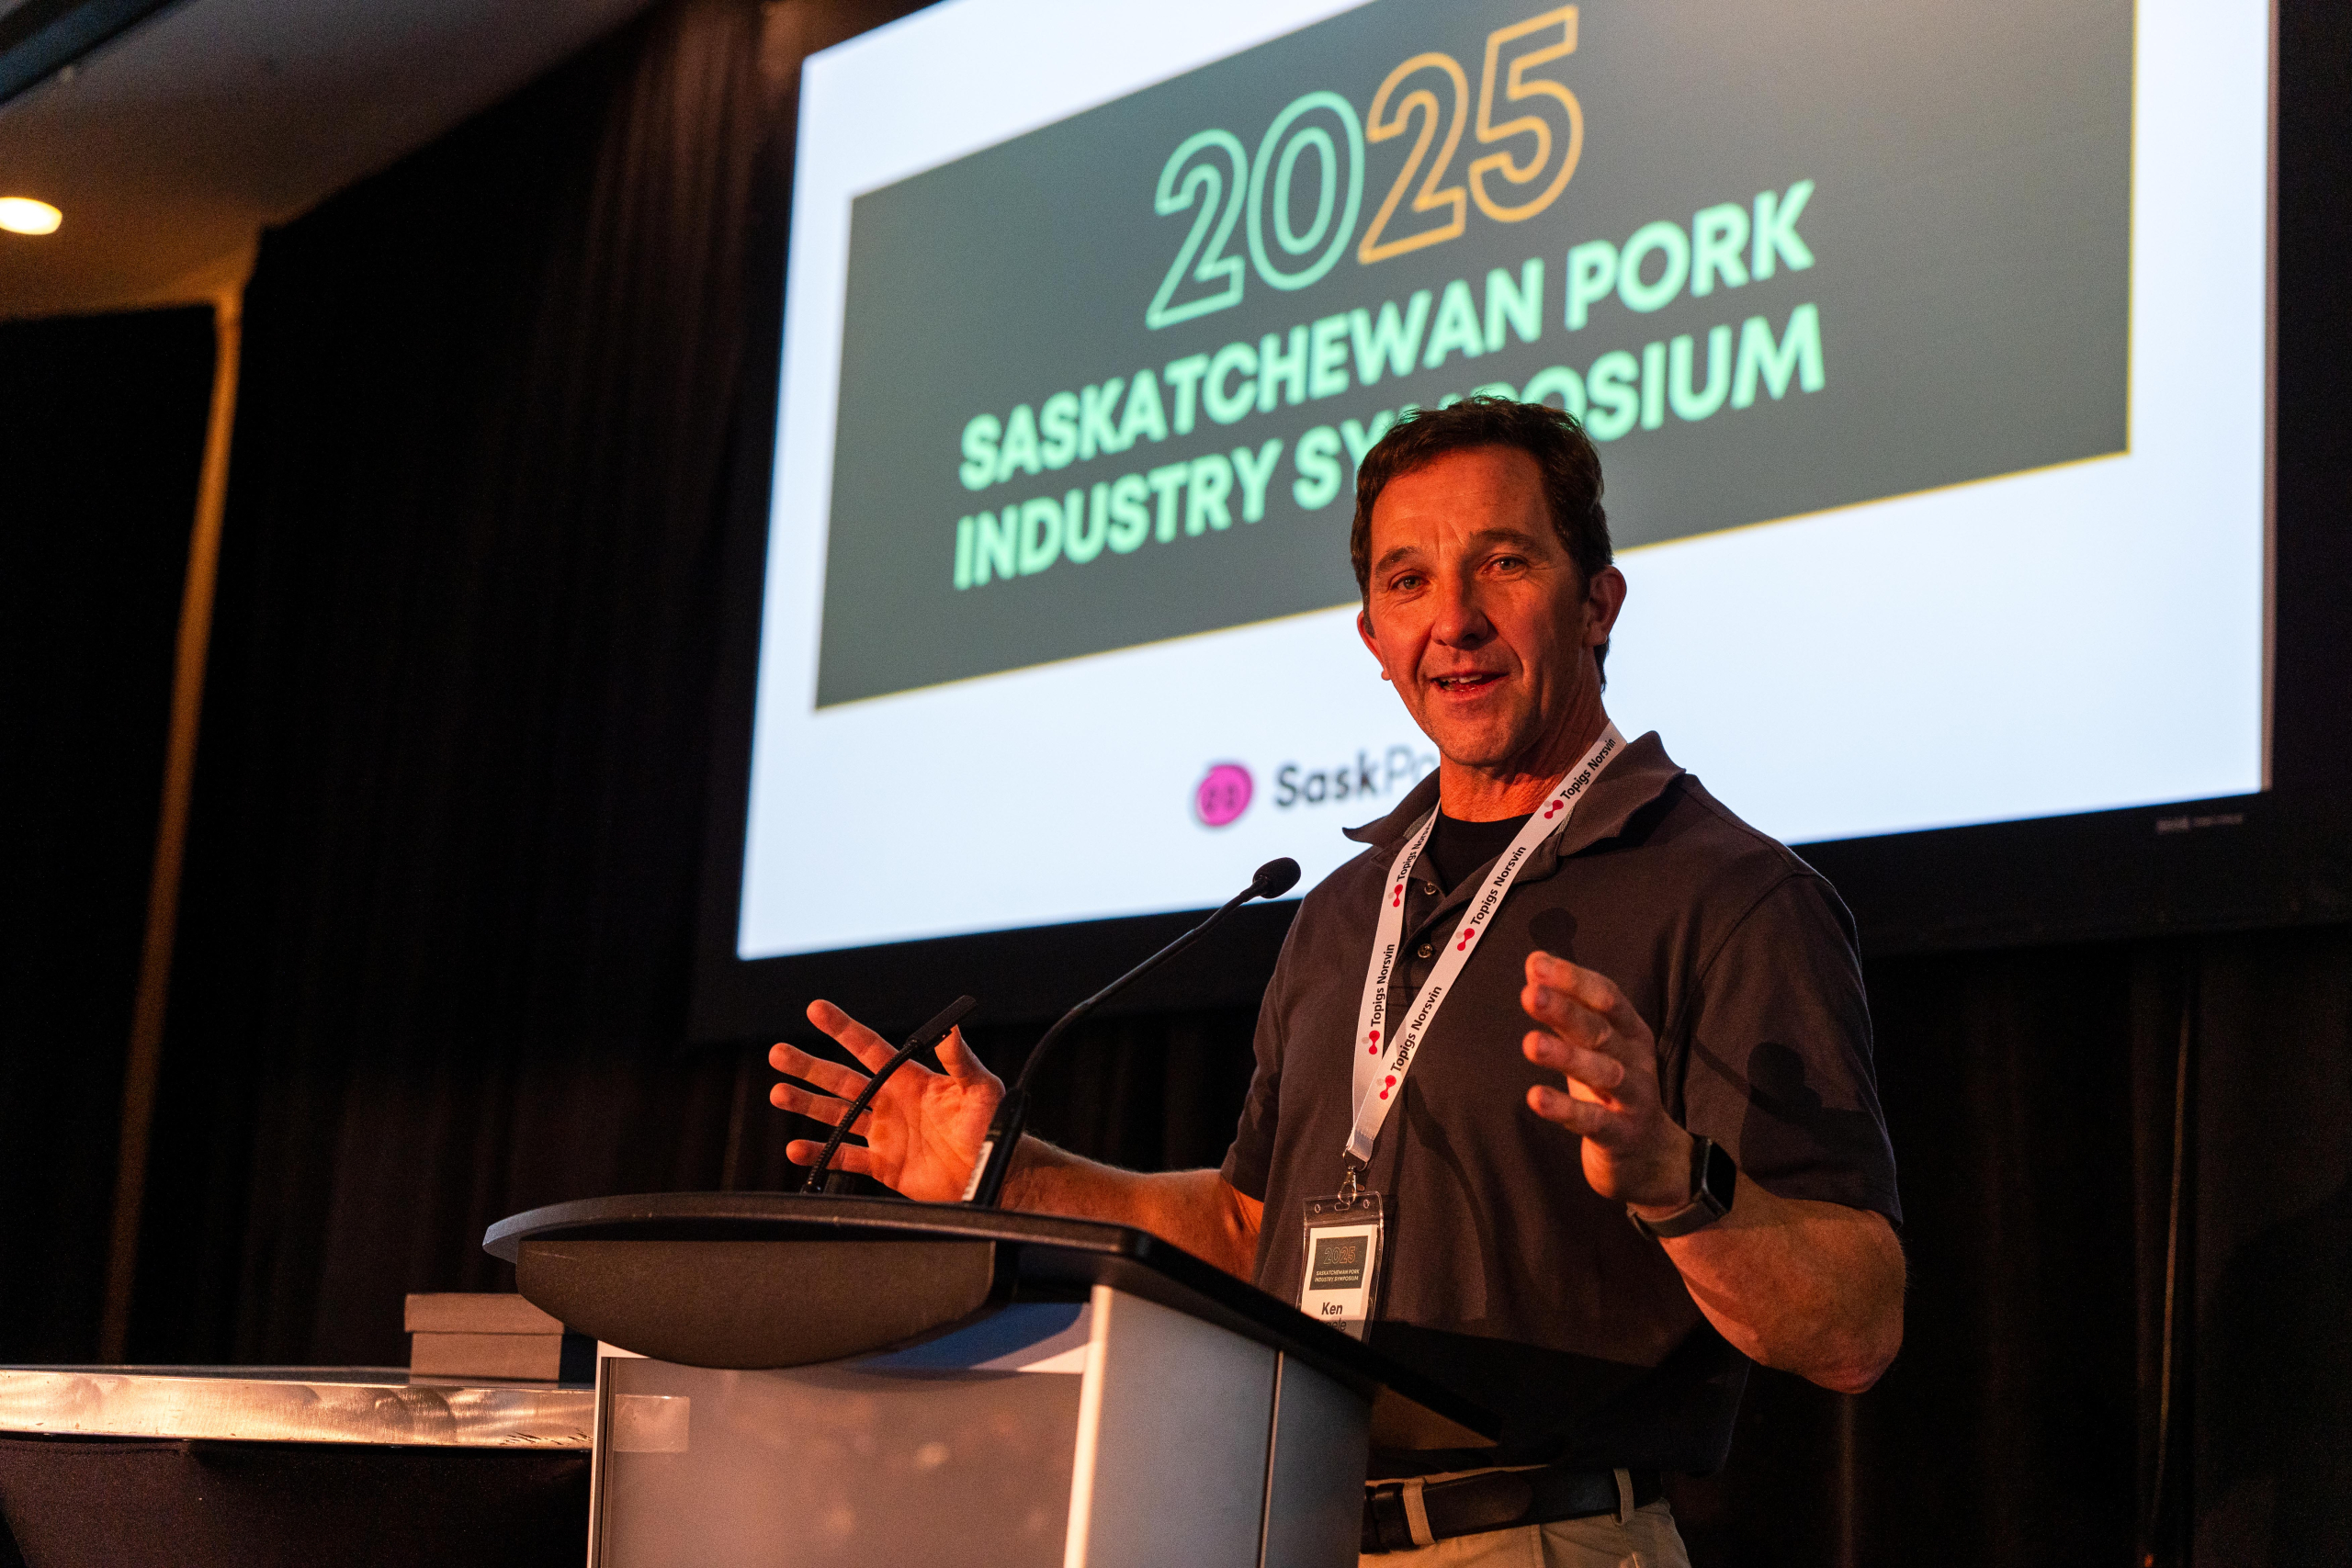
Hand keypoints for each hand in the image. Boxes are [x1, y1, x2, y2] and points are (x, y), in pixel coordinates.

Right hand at [768, 1000, 1004, 1201]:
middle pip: (841, 1079)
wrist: (994, 1172)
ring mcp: (884, 1133)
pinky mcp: (884, 1164)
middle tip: (779, 1053)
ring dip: (807, 1104)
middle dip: (809, 1067)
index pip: (869, 1048)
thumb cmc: (992, 1125)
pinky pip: (844, 1157)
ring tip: (778, 1092)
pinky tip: (796, 1147)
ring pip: (836, 1115)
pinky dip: (820, 1154)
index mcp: (909, 1080)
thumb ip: (960, 1060)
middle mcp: (891, 1102)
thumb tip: (950, 1030)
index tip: (816, 1010)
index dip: (842, 1029)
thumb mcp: (980, 1087)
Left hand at [1519, 951, 1693, 1212]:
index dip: (1573, 980)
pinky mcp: (1621, 1136)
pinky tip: (1535, 1097)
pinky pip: (1592, 1122)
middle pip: (1602, 1030)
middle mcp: (1636, 1061)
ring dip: (1566, 1057)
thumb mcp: (1594, 1046)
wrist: (1651, 1159)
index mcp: (1631, 1032)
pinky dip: (1565, 1109)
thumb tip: (1535, 962)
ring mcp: (1633, 1099)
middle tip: (1531, 994)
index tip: (1537, 965)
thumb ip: (1567, 1007)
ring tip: (1530, 1043)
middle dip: (1566, 1010)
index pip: (1606, 997)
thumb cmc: (1613, 1091)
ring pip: (1603, 1073)